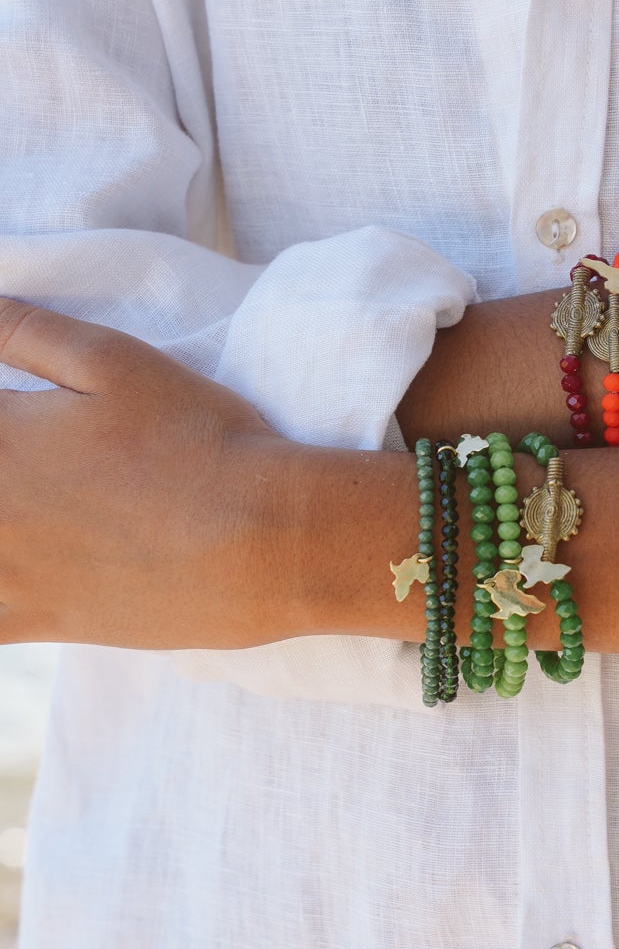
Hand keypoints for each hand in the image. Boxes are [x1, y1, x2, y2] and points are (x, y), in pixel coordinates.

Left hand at [0, 302, 304, 647]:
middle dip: (4, 462)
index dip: (1, 417)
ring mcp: (6, 572)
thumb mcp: (113, 359)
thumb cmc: (197, 438)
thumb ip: (24, 329)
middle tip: (47, 462)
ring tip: (23, 505)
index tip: (17, 418)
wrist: (262, 539)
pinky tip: (9, 570)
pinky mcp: (36, 619)